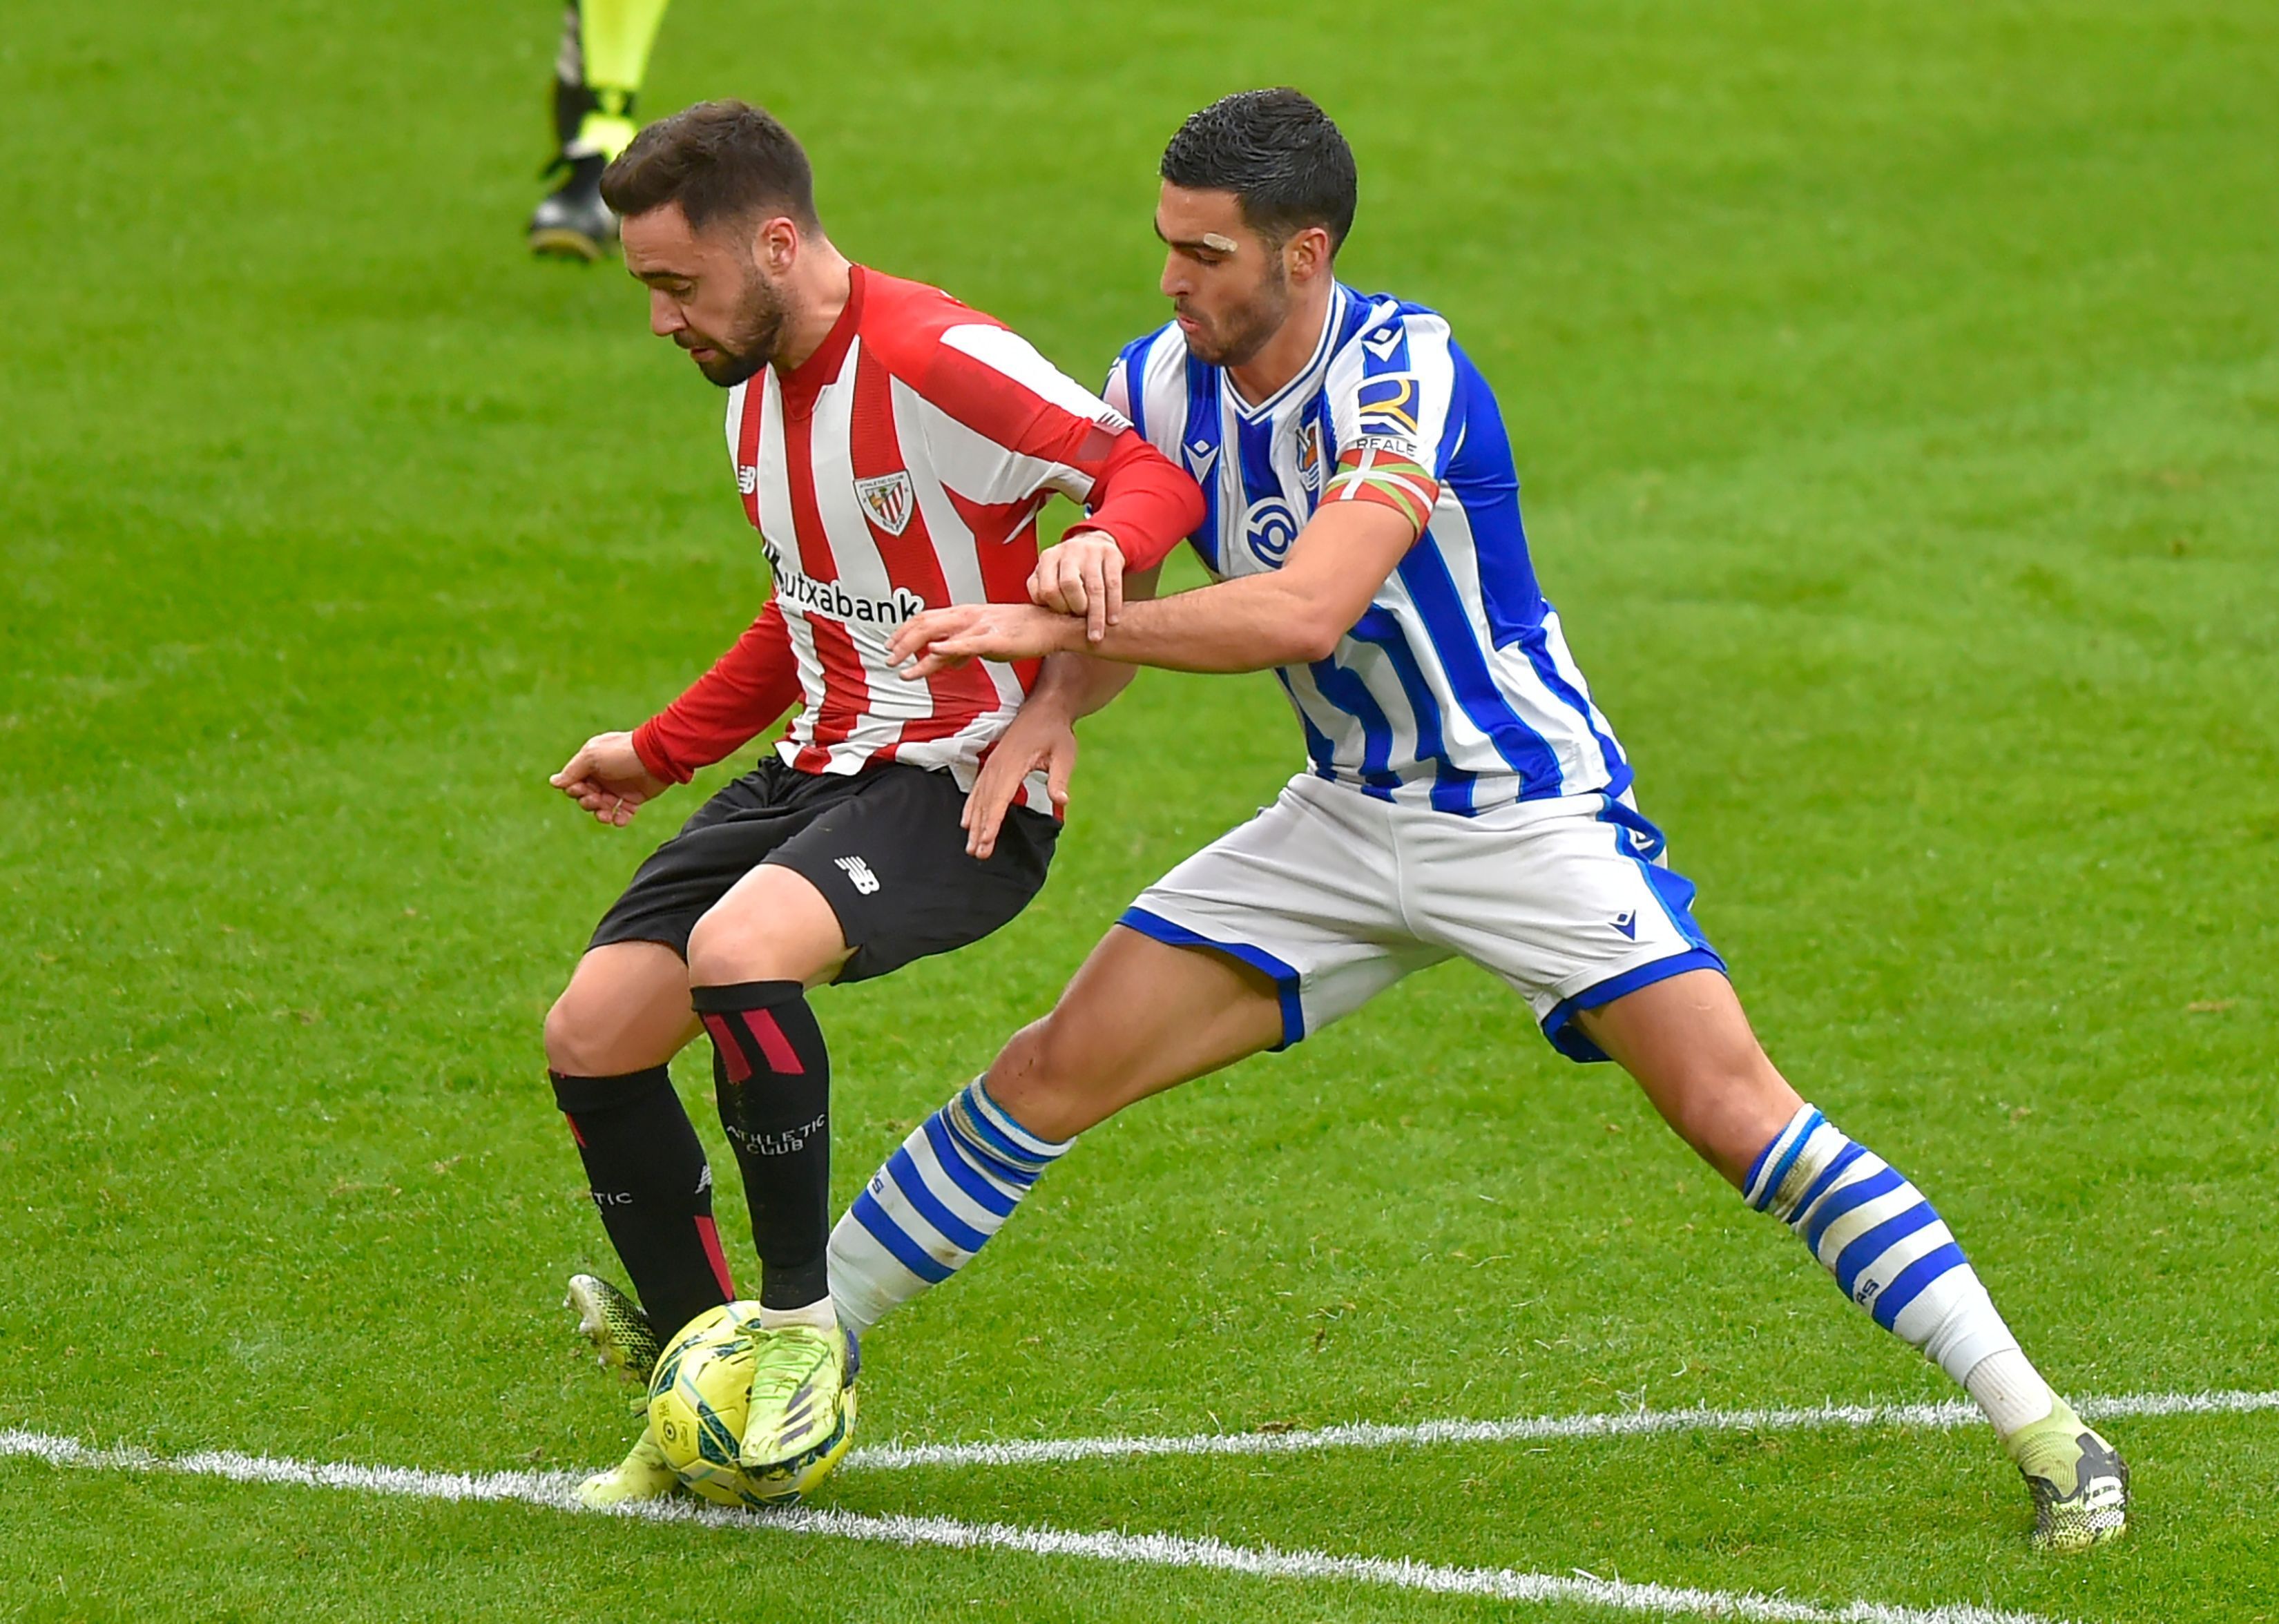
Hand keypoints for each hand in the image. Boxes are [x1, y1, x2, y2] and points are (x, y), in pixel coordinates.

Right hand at [550, 731, 670, 826]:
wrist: (656, 757)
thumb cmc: (622, 753)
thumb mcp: (592, 756)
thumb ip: (572, 771)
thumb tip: (554, 782)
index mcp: (591, 763)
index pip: (574, 782)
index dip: (574, 790)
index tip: (580, 789)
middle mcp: (604, 776)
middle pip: (586, 797)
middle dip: (588, 802)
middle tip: (597, 799)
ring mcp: (619, 788)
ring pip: (602, 808)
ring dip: (600, 814)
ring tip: (607, 814)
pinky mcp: (635, 798)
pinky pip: (622, 814)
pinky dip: (619, 819)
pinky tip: (619, 819)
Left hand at [889, 602, 1083, 680]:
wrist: (1050, 626)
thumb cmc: (1022, 632)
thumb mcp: (985, 638)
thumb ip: (962, 648)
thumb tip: (945, 658)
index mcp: (965, 613)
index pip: (927, 618)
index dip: (905, 630)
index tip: (890, 644)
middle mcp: (968, 616)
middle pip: (926, 624)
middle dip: (902, 642)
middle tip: (888, 659)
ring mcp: (979, 626)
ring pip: (940, 636)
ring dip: (917, 651)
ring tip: (902, 668)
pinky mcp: (993, 639)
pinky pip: (966, 643)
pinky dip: (948, 648)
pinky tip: (934, 653)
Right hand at [962, 702, 1075, 857]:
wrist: (1044, 709)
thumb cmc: (1056, 732)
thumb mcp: (1065, 753)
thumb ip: (1060, 778)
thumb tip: (1062, 800)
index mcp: (1014, 763)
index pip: (1000, 797)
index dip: (992, 821)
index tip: (987, 841)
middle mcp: (998, 765)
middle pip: (985, 802)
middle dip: (981, 829)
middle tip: (978, 854)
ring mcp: (993, 765)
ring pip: (979, 798)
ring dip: (974, 823)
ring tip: (971, 847)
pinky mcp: (993, 765)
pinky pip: (978, 789)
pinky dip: (971, 807)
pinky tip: (966, 823)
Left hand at [1028, 529, 1123, 642]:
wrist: (1094, 542)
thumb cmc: (1068, 569)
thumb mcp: (1050, 574)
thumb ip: (1043, 593)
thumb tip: (1044, 621)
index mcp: (1048, 558)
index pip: (1047, 589)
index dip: (1056, 608)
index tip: (1063, 619)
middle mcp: (1068, 551)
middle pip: (1069, 584)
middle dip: (1075, 608)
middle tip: (1079, 622)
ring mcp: (1090, 551)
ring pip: (1094, 587)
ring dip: (1096, 615)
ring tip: (1096, 635)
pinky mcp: (1111, 554)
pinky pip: (1113, 584)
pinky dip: (1113, 605)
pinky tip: (1113, 620)